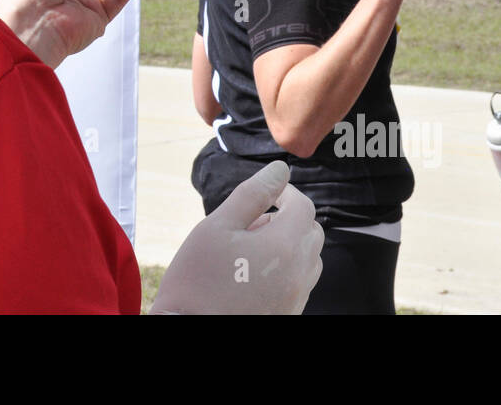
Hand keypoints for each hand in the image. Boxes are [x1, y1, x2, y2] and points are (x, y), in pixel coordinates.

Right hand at [150, 161, 323, 314]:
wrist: (189, 331)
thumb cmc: (197, 279)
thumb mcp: (217, 226)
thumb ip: (252, 194)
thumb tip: (280, 170)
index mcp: (285, 246)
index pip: (303, 207)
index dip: (286, 194)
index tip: (266, 194)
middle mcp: (300, 274)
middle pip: (311, 233)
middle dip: (289, 219)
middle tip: (252, 222)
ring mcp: (296, 299)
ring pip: (309, 260)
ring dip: (289, 245)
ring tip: (250, 250)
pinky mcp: (289, 314)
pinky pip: (300, 284)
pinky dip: (286, 270)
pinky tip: (252, 275)